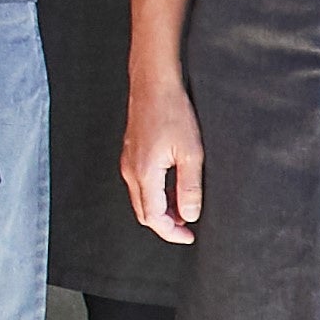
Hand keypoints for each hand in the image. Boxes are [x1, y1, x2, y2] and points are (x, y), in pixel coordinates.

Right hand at [122, 72, 203, 245]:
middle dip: (165, 224)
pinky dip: (155, 194)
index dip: (172, 232)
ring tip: (184, 208)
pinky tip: (173, 188)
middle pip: (143, 212)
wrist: (153, 83)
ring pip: (141, 198)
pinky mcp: (130, 153)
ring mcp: (128, 161)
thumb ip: (190, 188)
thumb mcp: (191, 153)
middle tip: (188, 227)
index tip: (189, 236)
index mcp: (144, 173)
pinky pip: (140, 184)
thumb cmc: (172, 112)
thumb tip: (190, 215)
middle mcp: (130, 170)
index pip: (154, 217)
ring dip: (161, 209)